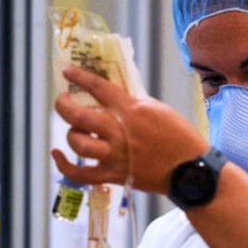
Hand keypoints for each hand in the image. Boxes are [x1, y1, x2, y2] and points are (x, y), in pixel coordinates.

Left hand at [53, 66, 207, 193]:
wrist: (189, 170)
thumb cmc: (179, 137)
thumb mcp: (157, 109)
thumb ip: (132, 103)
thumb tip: (111, 96)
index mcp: (131, 110)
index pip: (98, 87)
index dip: (79, 77)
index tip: (67, 72)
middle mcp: (119, 132)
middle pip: (78, 116)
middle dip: (63, 105)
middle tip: (62, 100)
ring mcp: (115, 155)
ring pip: (78, 143)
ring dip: (72, 134)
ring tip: (76, 130)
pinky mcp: (114, 175)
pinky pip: (80, 174)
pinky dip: (64, 166)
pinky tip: (58, 154)